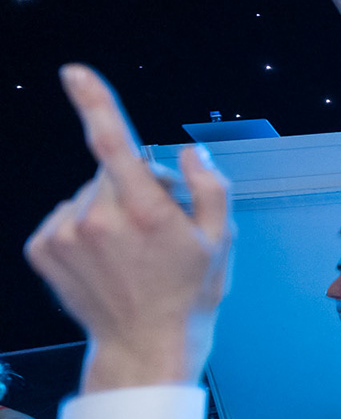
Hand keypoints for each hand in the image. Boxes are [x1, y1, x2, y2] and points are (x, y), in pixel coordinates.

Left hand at [25, 65, 233, 392]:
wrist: (144, 344)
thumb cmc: (187, 294)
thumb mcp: (220, 239)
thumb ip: (210, 187)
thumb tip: (188, 154)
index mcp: (145, 212)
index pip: (114, 144)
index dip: (95, 103)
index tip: (75, 74)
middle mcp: (97, 219)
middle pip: (112, 172)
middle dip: (134, 185)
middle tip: (157, 226)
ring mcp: (64, 234)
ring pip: (88, 195)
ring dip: (107, 209)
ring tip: (131, 250)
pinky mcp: (43, 249)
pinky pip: (64, 216)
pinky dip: (82, 227)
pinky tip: (103, 256)